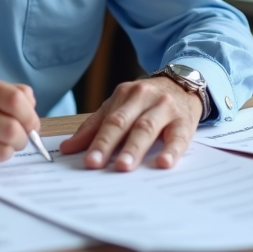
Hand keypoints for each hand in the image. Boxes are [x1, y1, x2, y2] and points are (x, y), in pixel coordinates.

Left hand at [59, 76, 201, 171]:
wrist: (184, 85)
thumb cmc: (148, 102)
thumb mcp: (121, 107)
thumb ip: (95, 126)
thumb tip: (68, 148)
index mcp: (124, 94)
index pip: (106, 119)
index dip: (94, 140)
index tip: (85, 160)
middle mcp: (143, 97)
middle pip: (122, 122)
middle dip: (107, 143)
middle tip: (96, 163)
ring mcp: (165, 107)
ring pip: (146, 127)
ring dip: (134, 148)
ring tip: (123, 166)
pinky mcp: (185, 121)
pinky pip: (178, 137)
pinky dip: (171, 151)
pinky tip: (164, 163)